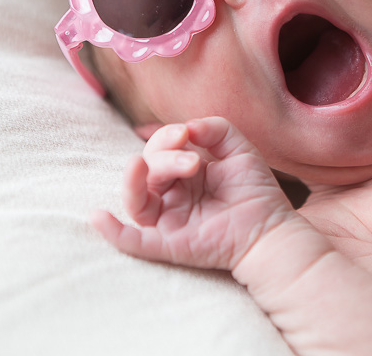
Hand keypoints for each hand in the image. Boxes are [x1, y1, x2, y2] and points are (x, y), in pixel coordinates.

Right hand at [90, 116, 296, 270]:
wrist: (272, 229)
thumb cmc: (255, 191)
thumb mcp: (238, 148)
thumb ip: (215, 128)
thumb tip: (187, 128)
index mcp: (182, 173)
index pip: (159, 150)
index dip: (165, 137)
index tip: (186, 132)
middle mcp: (170, 196)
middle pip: (147, 171)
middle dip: (164, 158)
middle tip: (191, 160)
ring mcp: (167, 221)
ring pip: (136, 201)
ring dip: (135, 181)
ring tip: (142, 165)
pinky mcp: (170, 244)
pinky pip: (134, 242)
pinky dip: (114, 232)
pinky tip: (99, 217)